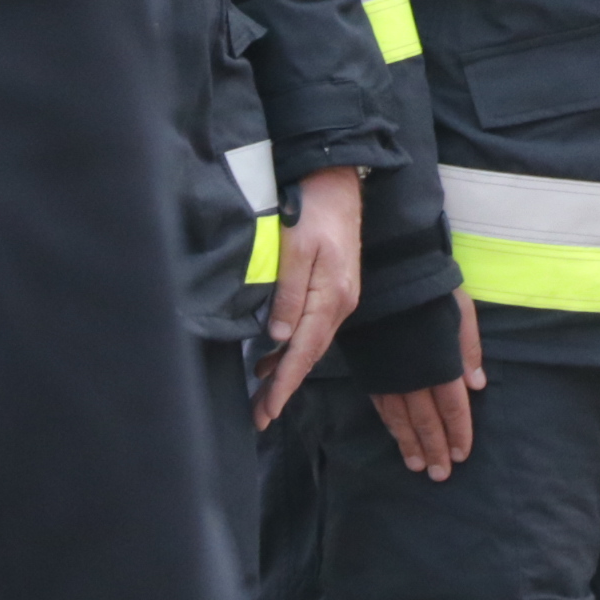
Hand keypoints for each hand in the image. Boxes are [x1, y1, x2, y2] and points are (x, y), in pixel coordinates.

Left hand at [255, 168, 363, 428]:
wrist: (337, 182)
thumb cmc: (311, 209)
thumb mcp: (295, 249)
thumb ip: (288, 294)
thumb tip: (279, 338)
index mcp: (331, 297)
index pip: (304, 352)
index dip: (285, 384)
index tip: (267, 412)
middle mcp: (340, 304)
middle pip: (309, 356)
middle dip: (284, 389)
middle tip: (260, 417)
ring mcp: (339, 298)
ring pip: (310, 345)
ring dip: (286, 372)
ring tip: (262, 398)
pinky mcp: (333, 290)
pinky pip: (312, 329)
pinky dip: (291, 349)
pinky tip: (272, 357)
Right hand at [371, 292, 482, 479]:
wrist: (385, 274)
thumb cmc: (429, 290)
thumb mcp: (461, 311)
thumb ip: (469, 347)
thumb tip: (477, 385)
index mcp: (439, 362)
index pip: (452, 407)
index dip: (458, 432)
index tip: (462, 455)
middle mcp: (413, 375)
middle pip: (426, 420)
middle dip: (435, 448)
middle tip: (440, 475)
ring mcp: (389, 375)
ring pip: (400, 419)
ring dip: (410, 444)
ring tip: (417, 466)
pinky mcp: (371, 370)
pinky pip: (381, 405)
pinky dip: (390, 425)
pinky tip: (396, 437)